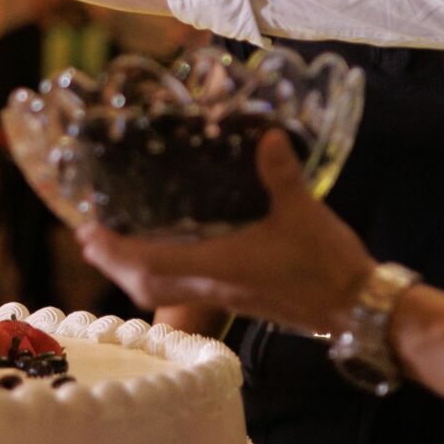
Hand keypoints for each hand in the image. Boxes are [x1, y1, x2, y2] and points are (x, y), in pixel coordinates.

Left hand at [76, 132, 376, 336]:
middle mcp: (214, 285)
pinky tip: (163, 254)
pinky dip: (159, 273)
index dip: (116, 251)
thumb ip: (281, 173)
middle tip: (88, 238)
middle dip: (113, 262)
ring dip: (132, 271)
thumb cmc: (328, 263)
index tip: (87, 232)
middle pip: (146, 284)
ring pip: (161, 291)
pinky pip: (182, 289)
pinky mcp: (236, 297)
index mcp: (221, 267)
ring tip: (112, 247)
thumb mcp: (304, 211)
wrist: (356, 308)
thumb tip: (268, 134)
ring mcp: (224, 295)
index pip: (153, 265)